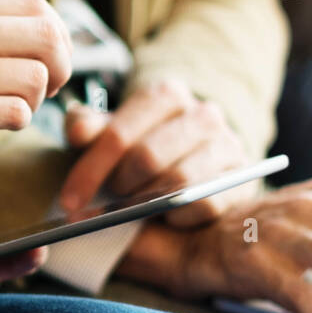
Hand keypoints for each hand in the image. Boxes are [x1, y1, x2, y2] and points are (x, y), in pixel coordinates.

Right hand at [0, 0, 73, 177]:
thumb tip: (38, 35)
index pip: (37, 6)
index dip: (56, 35)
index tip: (46, 59)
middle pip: (48, 38)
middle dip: (60, 68)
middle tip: (44, 88)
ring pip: (37, 79)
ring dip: (33, 100)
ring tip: (6, 108)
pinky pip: (16, 113)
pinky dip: (14, 122)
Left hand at [61, 79, 252, 226]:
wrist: (194, 159)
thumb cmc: (141, 145)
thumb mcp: (110, 132)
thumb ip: (88, 127)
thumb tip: (78, 131)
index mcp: (166, 95)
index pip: (118, 134)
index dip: (90, 170)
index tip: (69, 200)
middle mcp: (203, 114)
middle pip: (147, 158)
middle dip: (119, 187)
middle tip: (103, 204)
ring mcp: (228, 144)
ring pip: (179, 182)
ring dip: (147, 203)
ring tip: (131, 209)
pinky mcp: (242, 178)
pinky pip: (204, 205)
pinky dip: (178, 217)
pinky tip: (164, 217)